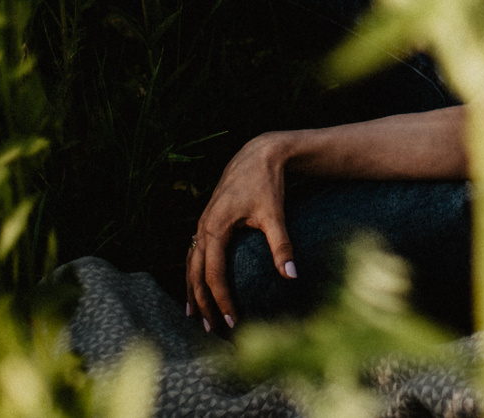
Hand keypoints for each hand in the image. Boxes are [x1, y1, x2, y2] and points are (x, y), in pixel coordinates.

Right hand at [186, 132, 298, 331]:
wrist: (259, 154)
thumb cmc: (267, 183)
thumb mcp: (275, 214)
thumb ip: (281, 245)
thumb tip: (292, 275)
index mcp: (215, 229)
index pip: (214, 276)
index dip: (222, 301)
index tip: (233, 321)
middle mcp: (202, 228)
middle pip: (196, 275)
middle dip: (202, 303)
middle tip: (210, 329)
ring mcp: (201, 224)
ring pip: (191, 265)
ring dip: (193, 290)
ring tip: (195, 315)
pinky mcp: (207, 220)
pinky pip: (194, 253)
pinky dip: (194, 272)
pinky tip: (197, 284)